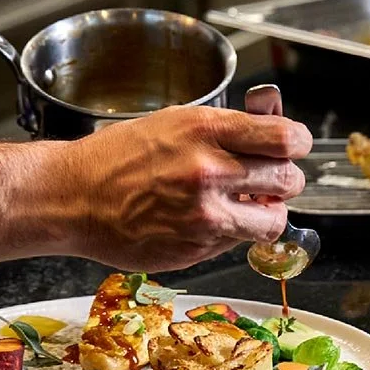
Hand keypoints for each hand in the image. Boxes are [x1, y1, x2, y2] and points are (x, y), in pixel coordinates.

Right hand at [66, 99, 312, 271]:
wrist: (72, 197)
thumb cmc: (117, 157)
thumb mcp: (174, 122)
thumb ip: (226, 129)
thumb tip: (272, 130)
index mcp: (206, 131)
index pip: (285, 138)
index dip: (297, 143)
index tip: (294, 146)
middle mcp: (209, 172)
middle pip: (288, 180)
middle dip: (286, 180)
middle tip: (273, 180)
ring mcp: (204, 215)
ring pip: (274, 221)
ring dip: (269, 214)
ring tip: (250, 206)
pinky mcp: (196, 248)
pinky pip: (238, 242)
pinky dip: (234, 232)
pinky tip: (209, 220)